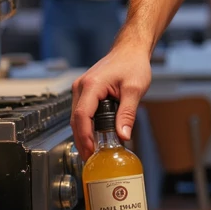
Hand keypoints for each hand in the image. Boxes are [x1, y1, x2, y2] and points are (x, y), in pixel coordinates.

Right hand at [71, 39, 152, 158]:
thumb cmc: (133, 64)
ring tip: (93, 152)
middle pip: (75, 120)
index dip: (84, 136)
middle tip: (91, 158)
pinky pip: (81, 112)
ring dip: (83, 135)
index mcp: (91, 85)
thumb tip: (123, 136)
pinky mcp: (85, 91)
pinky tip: (94, 137)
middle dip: (82, 140)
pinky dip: (86, 126)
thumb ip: (127, 114)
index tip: (90, 151)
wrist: (130, 50)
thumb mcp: (134, 90)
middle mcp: (81, 86)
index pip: (82, 116)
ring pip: (76, 117)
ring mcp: (81, 89)